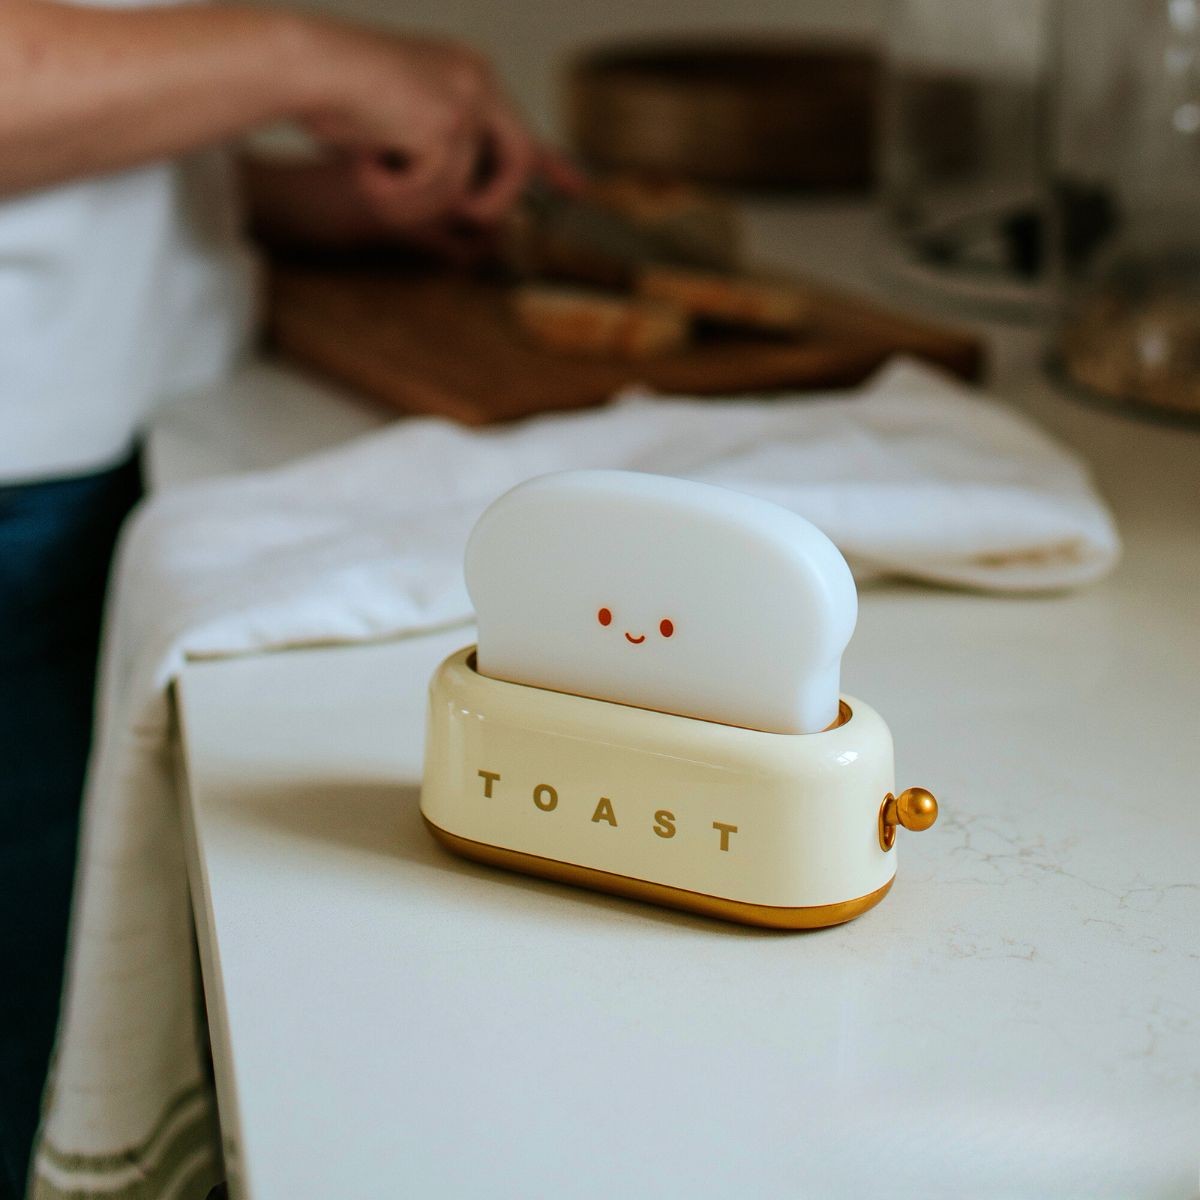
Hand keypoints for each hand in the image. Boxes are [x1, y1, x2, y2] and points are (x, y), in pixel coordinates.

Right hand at [299, 26, 577, 234]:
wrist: (302, 64)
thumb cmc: (333, 92)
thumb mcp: (398, 119)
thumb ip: (439, 147)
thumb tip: (465, 196)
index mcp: (468, 73)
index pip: (522, 127)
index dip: (551, 162)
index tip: (577, 186)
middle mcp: (477, 80)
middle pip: (518, 162)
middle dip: (494, 202)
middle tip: (466, 217)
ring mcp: (466, 101)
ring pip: (460, 192)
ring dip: (412, 203)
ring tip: (373, 176)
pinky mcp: (448, 124)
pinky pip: (435, 192)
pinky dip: (395, 195)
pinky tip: (368, 166)